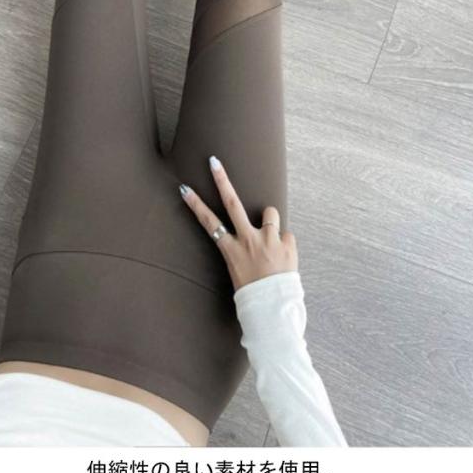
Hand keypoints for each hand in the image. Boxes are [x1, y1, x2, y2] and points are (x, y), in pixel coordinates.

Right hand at [179, 156, 297, 290]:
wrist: (274, 310)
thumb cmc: (254, 295)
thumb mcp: (240, 272)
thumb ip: (245, 250)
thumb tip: (255, 235)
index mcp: (232, 250)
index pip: (209, 223)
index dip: (196, 204)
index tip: (185, 188)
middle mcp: (248, 240)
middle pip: (232, 203)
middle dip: (222, 180)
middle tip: (214, 161)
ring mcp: (268, 240)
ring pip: (270, 212)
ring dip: (270, 221)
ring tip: (272, 240)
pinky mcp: (287, 243)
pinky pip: (287, 234)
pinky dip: (285, 243)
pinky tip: (284, 258)